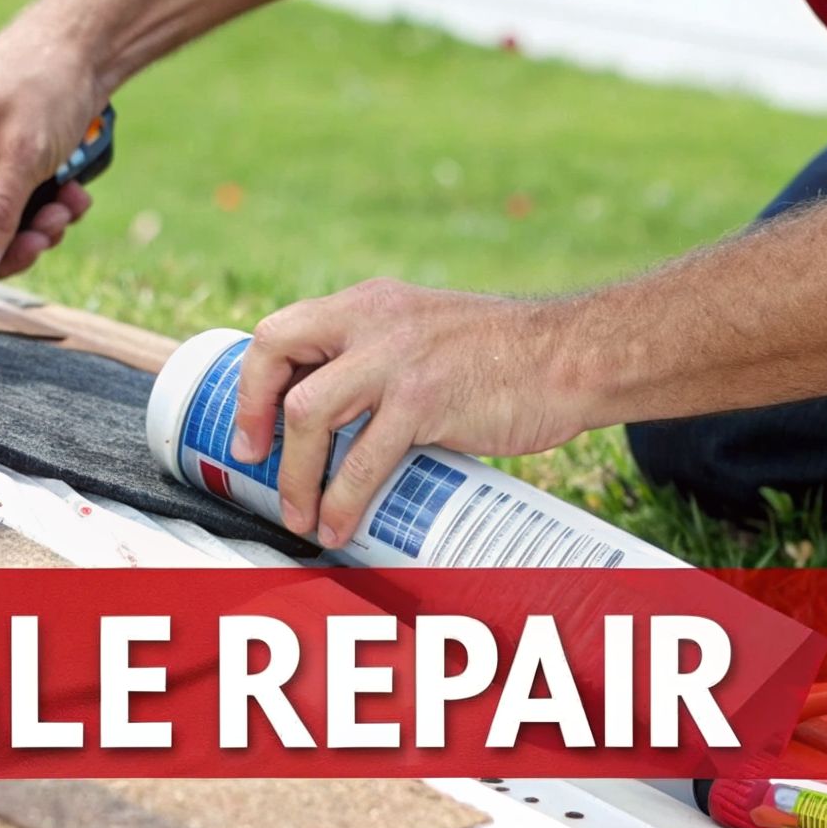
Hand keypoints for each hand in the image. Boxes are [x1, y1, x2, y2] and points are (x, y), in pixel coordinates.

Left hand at [229, 278, 583, 547]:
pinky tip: (339, 524)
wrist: (574, 356)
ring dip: (296, 475)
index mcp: (369, 303)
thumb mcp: (427, 335)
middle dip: (255, 418)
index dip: (253, 382)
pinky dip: (342, 499)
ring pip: (311, 414)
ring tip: (301, 516)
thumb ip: (381, 359)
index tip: (252, 429)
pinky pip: (363, 458)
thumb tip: (337, 420)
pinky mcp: (426, 400)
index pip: (281, 329)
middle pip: (278, 356)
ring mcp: (398, 358)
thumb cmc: (505, 358)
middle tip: (256, 465)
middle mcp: (374, 320)